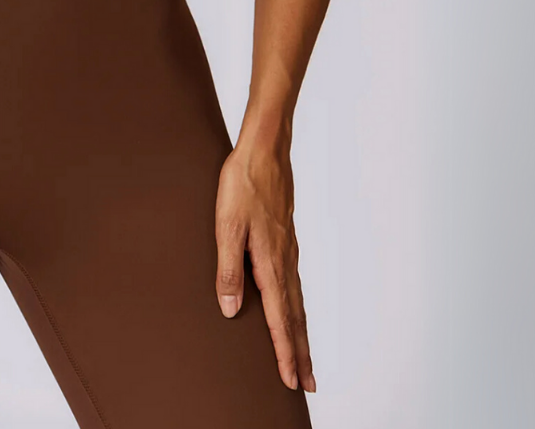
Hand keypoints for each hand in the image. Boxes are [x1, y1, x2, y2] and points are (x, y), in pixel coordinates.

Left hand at [215, 125, 314, 392]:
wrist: (264, 149)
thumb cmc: (242, 184)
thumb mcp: (226, 226)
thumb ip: (229, 269)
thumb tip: (232, 310)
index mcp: (270, 262)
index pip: (280, 318)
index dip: (284, 351)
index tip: (291, 381)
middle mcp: (285, 260)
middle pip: (296, 316)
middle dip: (300, 352)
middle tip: (308, 384)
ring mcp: (288, 249)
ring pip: (298, 300)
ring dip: (300, 332)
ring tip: (303, 357)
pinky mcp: (285, 238)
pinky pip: (294, 282)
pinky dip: (297, 306)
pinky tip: (293, 307)